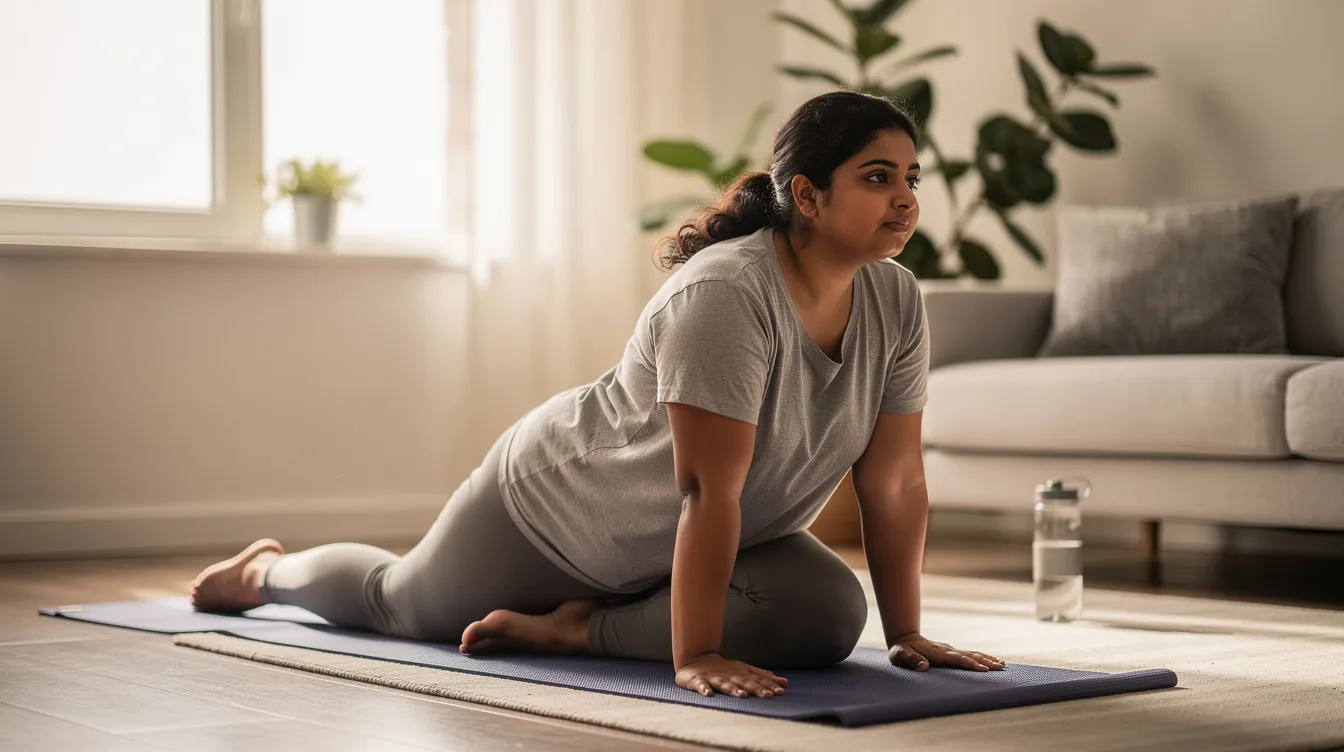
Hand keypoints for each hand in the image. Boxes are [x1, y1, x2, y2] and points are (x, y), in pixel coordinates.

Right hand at [675, 653, 787, 697]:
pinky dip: (704, 689)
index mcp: (740, 674)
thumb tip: (784, 682)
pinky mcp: (698, 680)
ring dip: (733, 689)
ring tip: (741, 695)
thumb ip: (763, 677)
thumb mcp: (744, 670)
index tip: (780, 691)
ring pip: (724, 684)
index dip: (768, 685)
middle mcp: (729, 676)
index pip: (756, 680)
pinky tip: (708, 694)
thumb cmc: (724, 669)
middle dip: (755, 688)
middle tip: (767, 695)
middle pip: (743, 682)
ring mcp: (713, 678)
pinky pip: (700, 685)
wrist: (695, 658)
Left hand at [888, 632, 1006, 671]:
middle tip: (1000, 667)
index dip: (970, 663)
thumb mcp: (900, 655)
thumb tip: (924, 666)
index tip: (984, 669)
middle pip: (969, 655)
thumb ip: (910, 659)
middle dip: (985, 661)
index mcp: (937, 653)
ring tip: (1001, 665)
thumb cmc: (901, 650)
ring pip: (972, 653)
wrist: (904, 639)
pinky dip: (981, 657)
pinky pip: (969, 654)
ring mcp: (950, 650)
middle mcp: (947, 650)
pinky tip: (991, 661)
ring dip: (986, 658)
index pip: (957, 659)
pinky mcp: (951, 652)